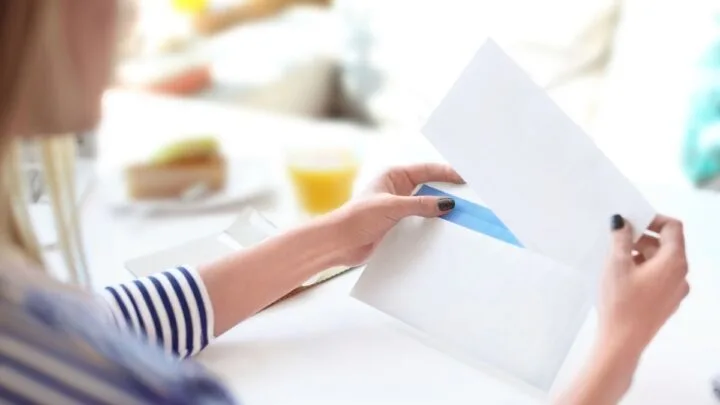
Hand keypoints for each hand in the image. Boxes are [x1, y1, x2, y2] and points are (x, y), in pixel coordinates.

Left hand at [323, 163, 463, 265]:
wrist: (339, 243)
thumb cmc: (357, 218)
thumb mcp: (392, 207)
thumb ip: (420, 204)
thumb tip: (446, 203)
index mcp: (394, 176)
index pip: (427, 170)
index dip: (447, 173)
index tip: (466, 178)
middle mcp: (397, 190)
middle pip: (429, 187)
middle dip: (448, 192)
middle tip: (470, 196)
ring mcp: (398, 208)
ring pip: (426, 207)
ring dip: (440, 212)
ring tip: (462, 215)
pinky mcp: (397, 226)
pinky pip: (420, 223)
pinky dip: (432, 227)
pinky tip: (445, 232)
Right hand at [598, 214, 688, 355]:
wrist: (622, 341)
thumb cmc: (621, 303)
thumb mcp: (617, 264)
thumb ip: (621, 238)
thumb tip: (622, 222)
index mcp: (674, 262)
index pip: (672, 227)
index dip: (652, 219)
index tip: (631, 221)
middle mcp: (681, 276)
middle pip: (666, 245)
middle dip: (641, 238)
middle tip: (617, 241)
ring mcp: (675, 291)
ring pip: (660, 262)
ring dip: (640, 255)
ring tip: (615, 262)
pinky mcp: (665, 302)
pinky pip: (657, 278)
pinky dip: (642, 271)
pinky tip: (621, 279)